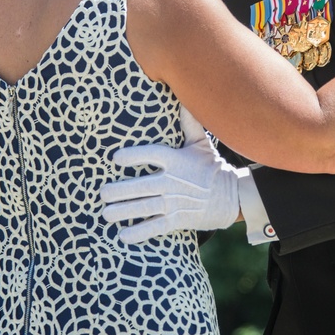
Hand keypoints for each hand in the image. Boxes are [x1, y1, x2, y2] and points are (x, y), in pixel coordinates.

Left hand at [100, 108, 245, 242]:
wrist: (231, 196)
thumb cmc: (211, 167)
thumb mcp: (201, 143)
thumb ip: (189, 123)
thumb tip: (184, 99)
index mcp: (176, 160)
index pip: (152, 155)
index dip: (134, 156)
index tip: (116, 158)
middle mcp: (173, 182)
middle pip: (143, 186)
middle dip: (121, 190)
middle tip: (103, 192)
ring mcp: (175, 202)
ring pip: (145, 208)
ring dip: (124, 210)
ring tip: (106, 212)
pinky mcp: (178, 220)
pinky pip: (156, 227)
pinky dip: (140, 232)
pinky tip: (123, 234)